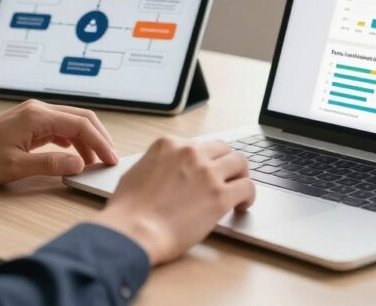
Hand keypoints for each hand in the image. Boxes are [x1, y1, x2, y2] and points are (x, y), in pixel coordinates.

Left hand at [0, 100, 118, 184]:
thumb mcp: (16, 167)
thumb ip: (50, 164)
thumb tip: (80, 164)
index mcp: (37, 117)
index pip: (80, 125)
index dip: (100, 143)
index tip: (111, 160)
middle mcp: (38, 110)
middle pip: (81, 118)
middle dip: (99, 138)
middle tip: (110, 159)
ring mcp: (34, 114)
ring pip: (72, 122)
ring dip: (87, 140)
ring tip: (96, 161)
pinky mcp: (30, 122)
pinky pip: (60, 127)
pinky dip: (73, 139)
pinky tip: (76, 154)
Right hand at [92, 136, 255, 265]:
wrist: (133, 231)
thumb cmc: (128, 210)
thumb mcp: (135, 172)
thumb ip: (156, 165)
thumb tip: (164, 172)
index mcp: (168, 144)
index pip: (197, 145)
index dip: (202, 161)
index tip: (203, 173)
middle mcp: (190, 152)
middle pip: (222, 148)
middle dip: (225, 163)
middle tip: (226, 178)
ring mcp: (207, 173)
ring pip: (240, 162)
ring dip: (241, 175)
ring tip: (239, 190)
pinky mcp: (220, 196)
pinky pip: (247, 187)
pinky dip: (248, 196)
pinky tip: (241, 205)